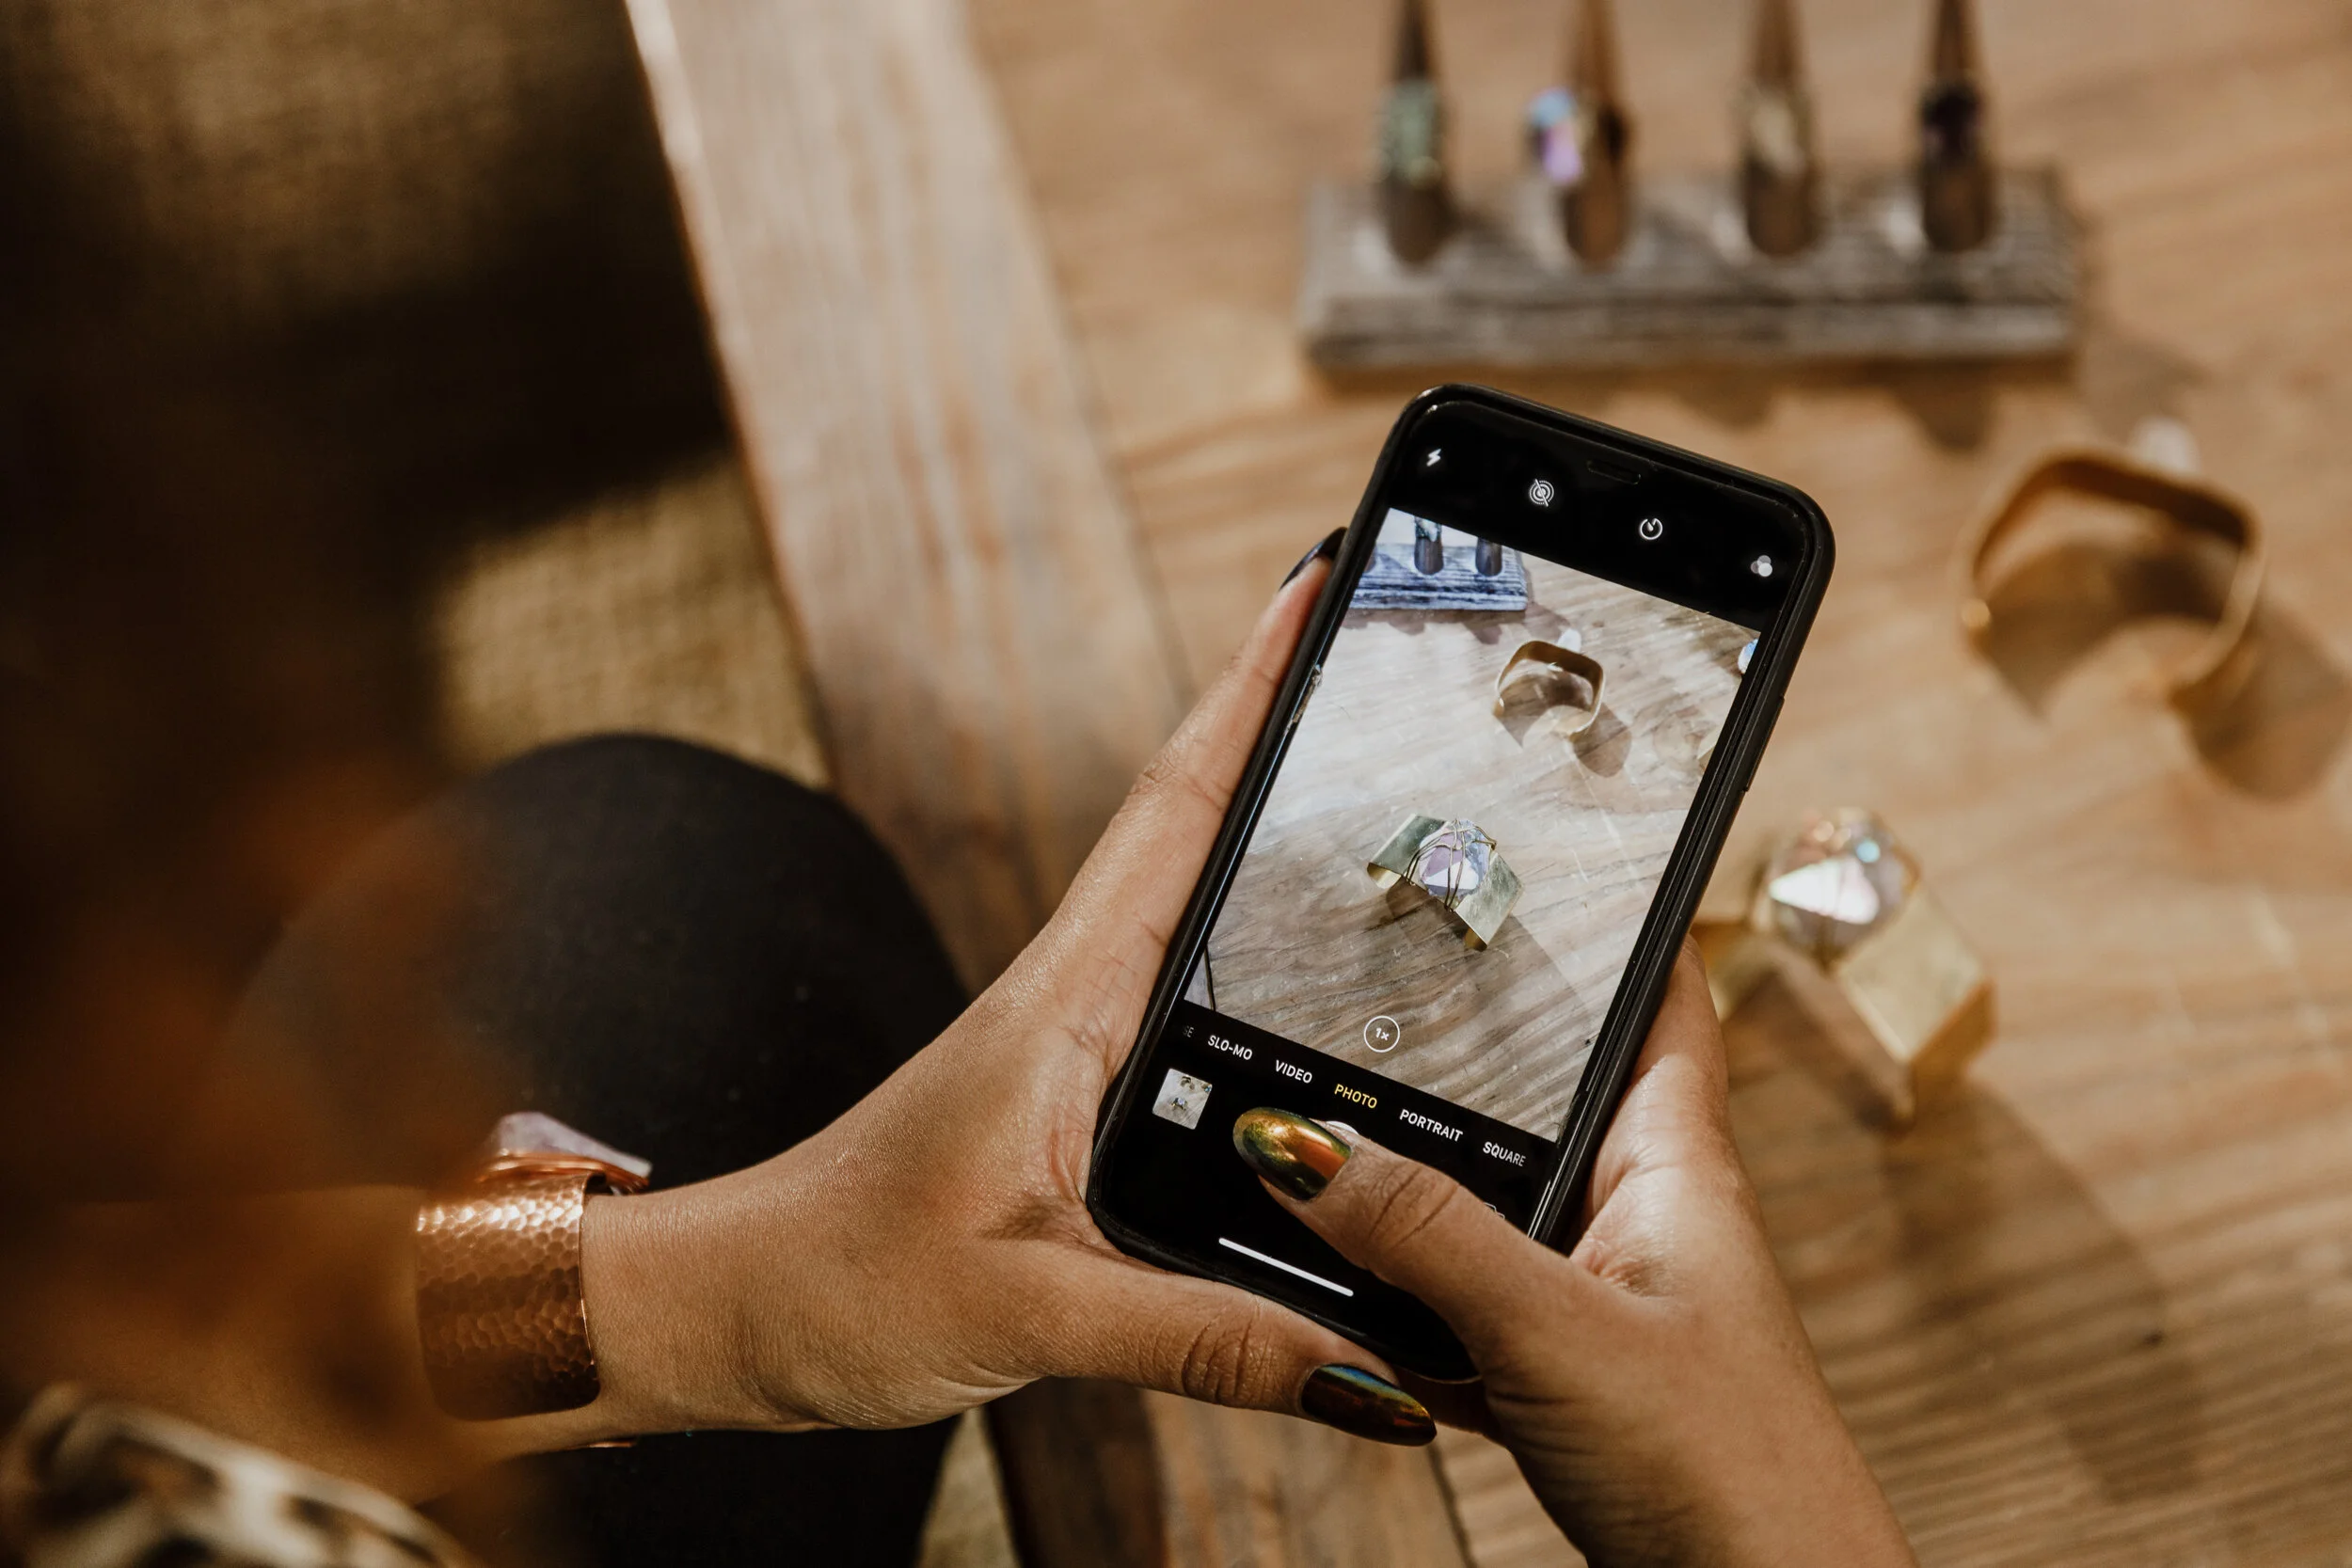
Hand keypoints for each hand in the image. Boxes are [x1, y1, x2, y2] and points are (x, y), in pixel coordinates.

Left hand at [569, 533, 1435, 1447]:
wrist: (727, 1312)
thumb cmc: (833, 1285)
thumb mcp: (1027, 1316)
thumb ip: (1201, 1339)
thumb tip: (1368, 1372)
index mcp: (1060, 1004)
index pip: (1174, 813)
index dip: (1252, 696)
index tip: (1316, 588)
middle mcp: (1067, 997)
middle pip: (1190, 824)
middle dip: (1278, 718)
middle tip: (1368, 640)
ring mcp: (1062, 1039)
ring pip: (1180, 895)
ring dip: (1259, 811)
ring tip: (1354, 753)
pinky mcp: (1060, 1093)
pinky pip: (1173, 985)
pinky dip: (1234, 928)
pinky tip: (1285, 953)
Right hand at [1230, 951, 1918, 1567]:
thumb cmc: (1731, 1477)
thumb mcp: (1555, 1330)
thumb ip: (1425, 1233)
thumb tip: (1297, 1142)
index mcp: (1675, 1166)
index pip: (1658, 998)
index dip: (1612, 918)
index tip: (1544, 846)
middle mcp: (1641, 1215)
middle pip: (1545, 1096)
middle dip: (1458, 1055)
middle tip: (1367, 991)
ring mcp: (1603, 1298)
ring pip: (1491, 1206)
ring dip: (1416, 1189)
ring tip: (1321, 1139)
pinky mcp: (1568, 1379)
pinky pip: (1467, 1307)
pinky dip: (1405, 1301)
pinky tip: (1348, 1302)